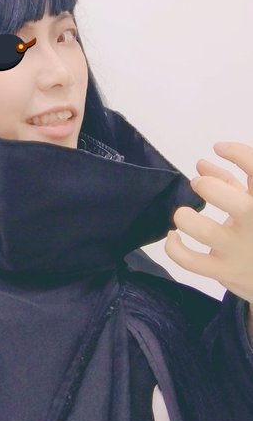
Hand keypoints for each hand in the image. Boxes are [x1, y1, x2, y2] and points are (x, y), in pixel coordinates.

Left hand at [165, 142, 252, 313]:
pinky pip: (191, 261)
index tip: (219, 148)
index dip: (239, 154)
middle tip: (200, 184)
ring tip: (184, 214)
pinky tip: (174, 236)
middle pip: (238, 205)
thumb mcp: (250, 200)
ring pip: (207, 233)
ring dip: (187, 218)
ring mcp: (240, 251)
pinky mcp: (224, 272)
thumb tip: (200, 164)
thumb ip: (229, 180)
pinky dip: (174, 247)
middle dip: (211, 188)